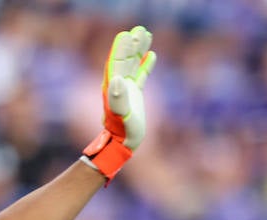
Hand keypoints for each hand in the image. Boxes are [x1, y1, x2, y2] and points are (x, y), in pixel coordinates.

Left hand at [102, 25, 155, 149]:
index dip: (122, 49)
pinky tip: (152, 55)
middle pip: (125, 58)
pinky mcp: (135, 93)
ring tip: (146, 34)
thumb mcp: (121, 115)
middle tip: (140, 30)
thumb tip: (118, 80)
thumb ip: (118, 98)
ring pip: (133, 63)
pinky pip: (140, 74)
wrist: (124, 143)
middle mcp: (119, 83)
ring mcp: (127, 87)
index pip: (117, 62)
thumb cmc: (122, 130)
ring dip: (139, 49)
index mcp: (114, 85)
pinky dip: (145, 64)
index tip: (128, 35)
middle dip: (133, 44)